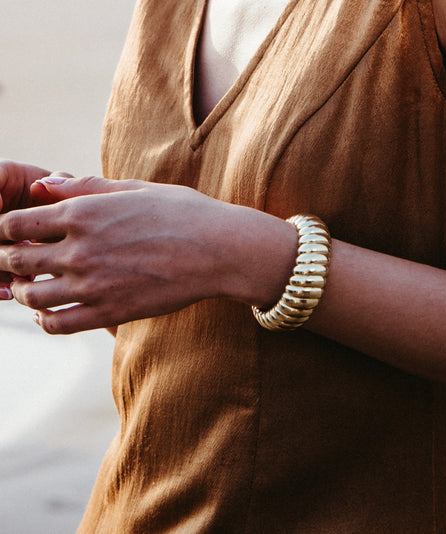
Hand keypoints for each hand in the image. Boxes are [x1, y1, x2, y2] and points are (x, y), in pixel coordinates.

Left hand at [0, 176, 293, 332]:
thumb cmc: (182, 213)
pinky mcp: (111, 313)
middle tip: (13, 260)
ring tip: (29, 287)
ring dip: (22, 292)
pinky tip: (48, 315)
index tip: (14, 233)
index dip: (6, 229)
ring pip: (32, 296)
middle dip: (8, 259)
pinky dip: (44, 321)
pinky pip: (59, 324)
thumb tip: (43, 185)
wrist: (219, 250)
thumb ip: (85, 187)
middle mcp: (80, 250)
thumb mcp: (135, 188)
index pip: (16, 223)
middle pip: (17, 259)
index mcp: (82, 213)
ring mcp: (93, 285)